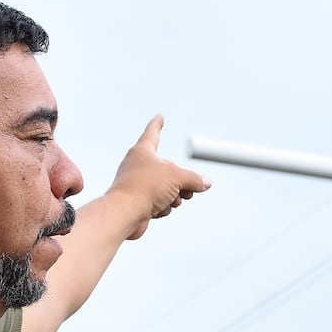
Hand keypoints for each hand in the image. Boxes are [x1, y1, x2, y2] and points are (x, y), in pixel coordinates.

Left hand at [107, 115, 209, 239]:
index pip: (153, 133)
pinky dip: (163, 206)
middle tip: (189, 189)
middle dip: (181, 181)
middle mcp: (137, 165)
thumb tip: (206, 183)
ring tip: (173, 200)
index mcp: (143, 151)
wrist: (125, 213)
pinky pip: (159, 202)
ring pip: (165, 188)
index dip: (157, 124)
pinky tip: (159, 209)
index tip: (159, 118)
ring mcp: (137, 184)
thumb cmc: (145, 188)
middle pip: (168, 169)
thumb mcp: (177, 177)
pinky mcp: (138, 201)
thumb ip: (193, 178)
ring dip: (174, 196)